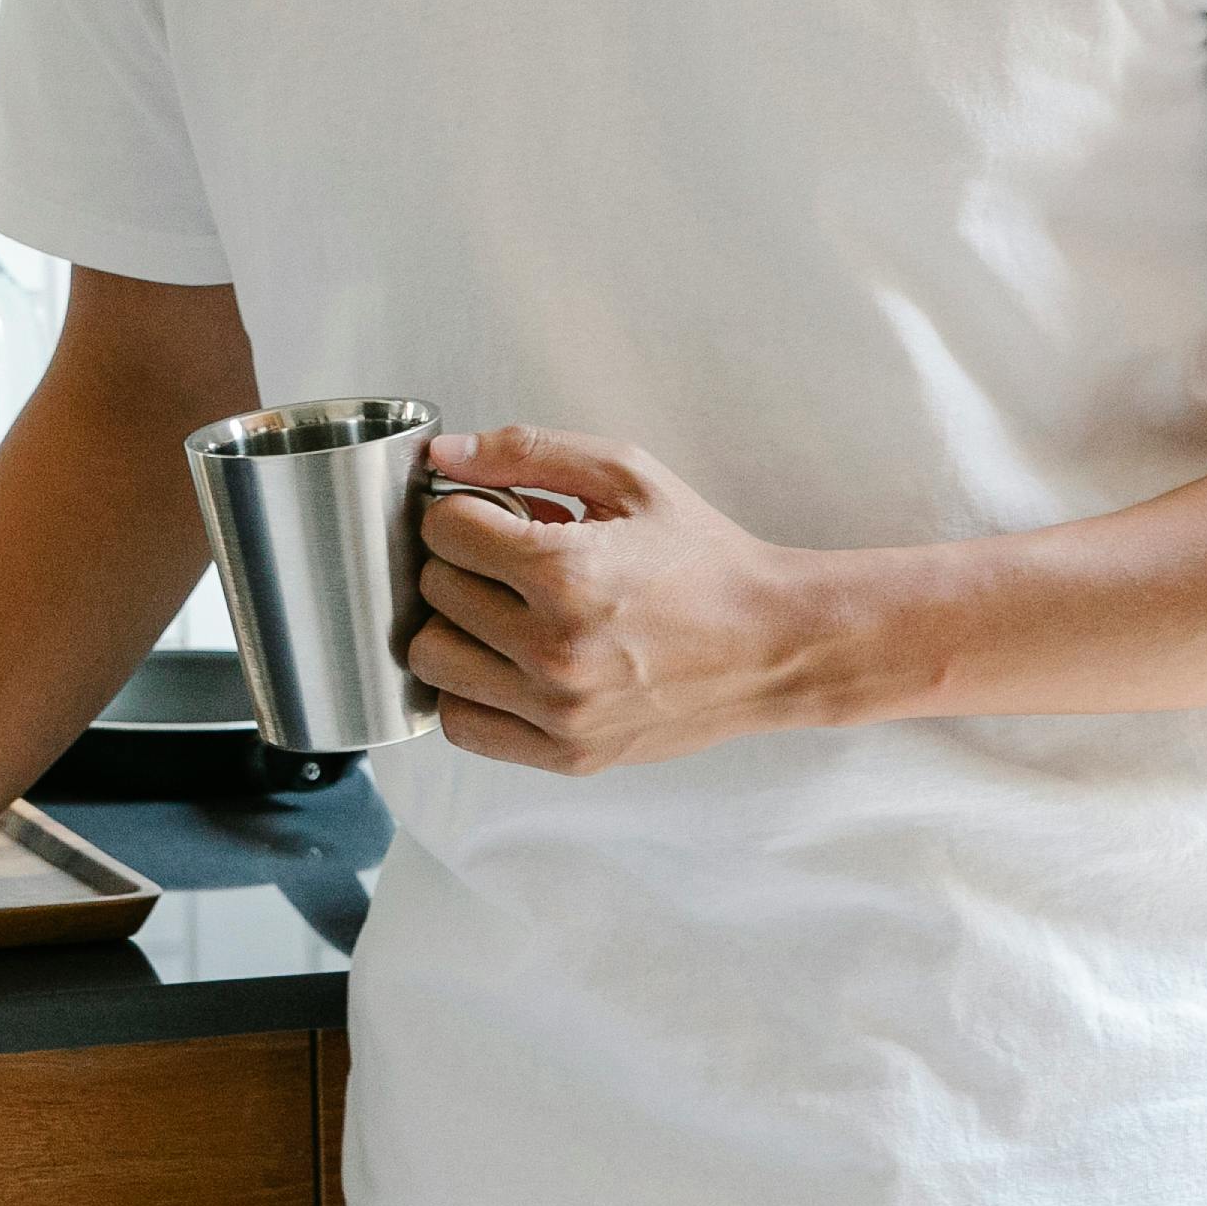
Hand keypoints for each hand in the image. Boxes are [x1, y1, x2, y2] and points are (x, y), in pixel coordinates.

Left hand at [408, 427, 846, 772]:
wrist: (775, 643)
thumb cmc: (705, 558)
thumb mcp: (627, 476)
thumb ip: (526, 452)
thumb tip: (443, 456)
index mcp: (566, 572)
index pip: (444, 530)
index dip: (462, 511)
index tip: (492, 517)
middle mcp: (556, 648)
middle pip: (433, 591)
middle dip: (462, 564)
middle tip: (505, 562)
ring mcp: (560, 710)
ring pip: (431, 659)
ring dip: (454, 628)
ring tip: (501, 612)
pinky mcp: (568, 753)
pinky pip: (462, 724)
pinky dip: (469, 690)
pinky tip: (504, 663)